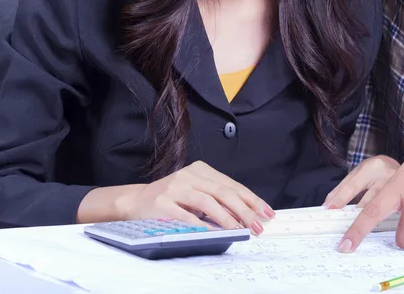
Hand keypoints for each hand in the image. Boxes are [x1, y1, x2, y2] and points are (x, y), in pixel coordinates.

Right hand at [115, 161, 274, 233]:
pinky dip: (202, 225)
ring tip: (240, 231)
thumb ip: (218, 198)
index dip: (251, 199)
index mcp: (200, 169)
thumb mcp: (197, 191)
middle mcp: (189, 174)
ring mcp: (175, 187)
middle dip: (244, 210)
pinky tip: (214, 234)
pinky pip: (186, 216)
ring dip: (227, 219)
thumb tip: (249, 214)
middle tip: (258, 226)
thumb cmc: (173, 198)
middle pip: (223, 192)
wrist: (137, 201)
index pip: (231, 184)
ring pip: (207, 202)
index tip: (267, 212)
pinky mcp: (162, 203)